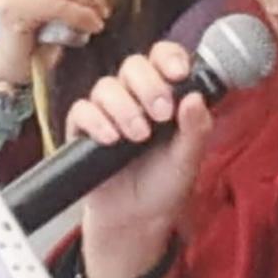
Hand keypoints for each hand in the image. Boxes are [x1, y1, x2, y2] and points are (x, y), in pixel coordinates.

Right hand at [65, 42, 212, 277]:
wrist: (136, 220)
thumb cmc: (164, 185)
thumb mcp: (189, 159)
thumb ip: (196, 129)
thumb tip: (196, 97)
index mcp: (164, 95)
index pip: (163, 58)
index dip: (169, 58)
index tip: (178, 73)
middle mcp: (134, 97)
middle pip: (133, 65)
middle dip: (148, 86)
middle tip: (161, 114)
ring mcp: (107, 111)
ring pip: (106, 86)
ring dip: (124, 108)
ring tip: (138, 136)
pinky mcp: (84, 130)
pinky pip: (82, 110)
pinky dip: (96, 122)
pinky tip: (112, 139)